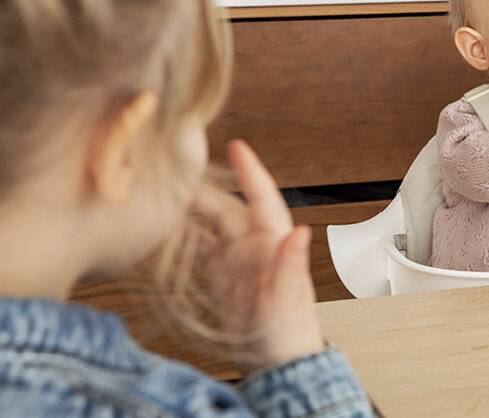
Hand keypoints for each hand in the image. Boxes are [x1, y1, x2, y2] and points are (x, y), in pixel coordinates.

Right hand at [193, 140, 324, 371]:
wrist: (278, 360)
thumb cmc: (289, 330)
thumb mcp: (287, 298)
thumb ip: (291, 265)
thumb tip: (301, 232)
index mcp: (274, 242)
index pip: (262, 199)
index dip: (251, 172)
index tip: (238, 146)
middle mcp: (256, 245)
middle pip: (228, 207)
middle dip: (206, 188)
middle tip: (177, 173)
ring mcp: (238, 259)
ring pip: (213, 223)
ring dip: (194, 208)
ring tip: (168, 192)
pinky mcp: (223, 276)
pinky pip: (203, 246)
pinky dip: (187, 234)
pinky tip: (170, 226)